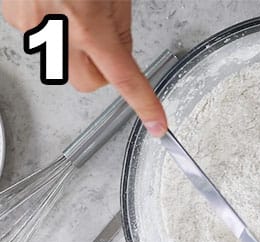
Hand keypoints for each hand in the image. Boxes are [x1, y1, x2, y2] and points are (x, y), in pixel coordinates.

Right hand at [2, 0, 165, 134]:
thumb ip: (119, 27)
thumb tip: (122, 53)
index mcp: (88, 25)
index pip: (123, 77)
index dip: (144, 103)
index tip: (157, 123)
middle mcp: (57, 30)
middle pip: (88, 83)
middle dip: (102, 73)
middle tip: (107, 45)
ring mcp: (32, 26)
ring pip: (63, 61)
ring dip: (75, 47)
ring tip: (74, 10)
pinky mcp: (13, 19)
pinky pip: (40, 39)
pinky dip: (51, 27)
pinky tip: (53, 4)